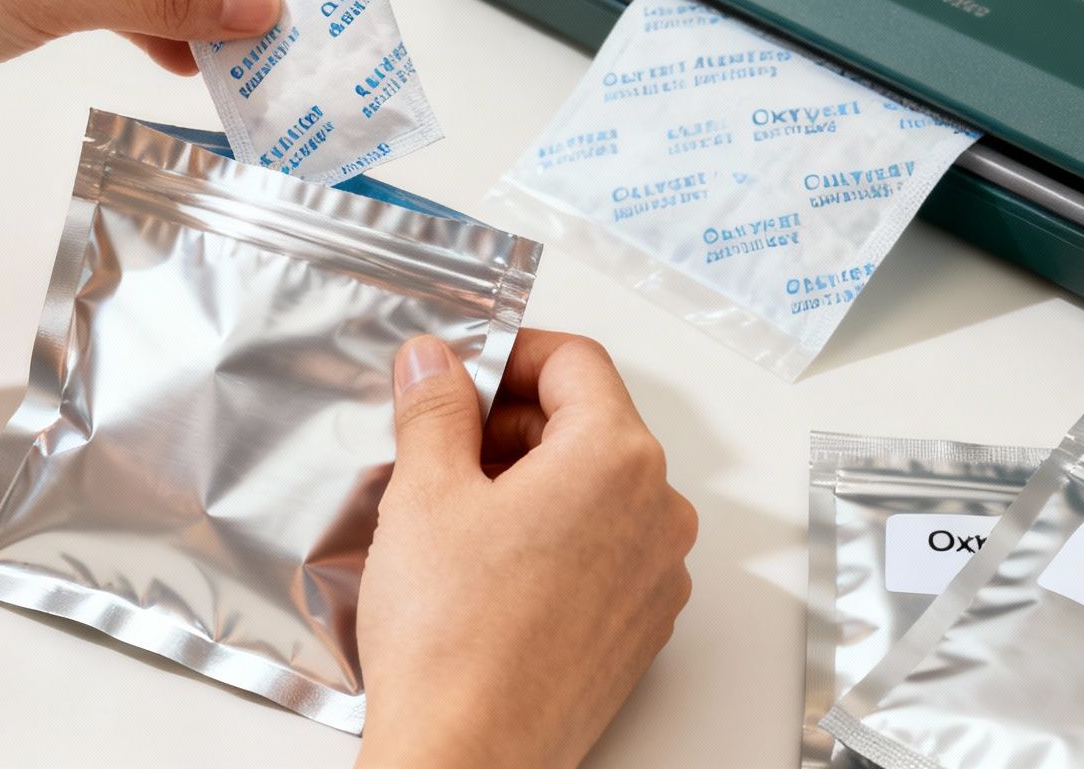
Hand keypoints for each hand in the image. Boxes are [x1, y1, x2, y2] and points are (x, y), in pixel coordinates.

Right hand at [356, 331, 697, 768]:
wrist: (468, 755)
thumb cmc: (454, 641)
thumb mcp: (425, 492)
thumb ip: (435, 408)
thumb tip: (435, 364)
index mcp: (617, 458)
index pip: (576, 362)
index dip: (511, 354)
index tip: (464, 372)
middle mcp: (657, 511)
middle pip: (590, 423)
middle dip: (514, 422)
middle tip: (442, 443)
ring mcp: (657, 574)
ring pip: (597, 489)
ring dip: (532, 481)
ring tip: (458, 513)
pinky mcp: (640, 625)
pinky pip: (605, 549)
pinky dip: (555, 536)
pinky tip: (490, 566)